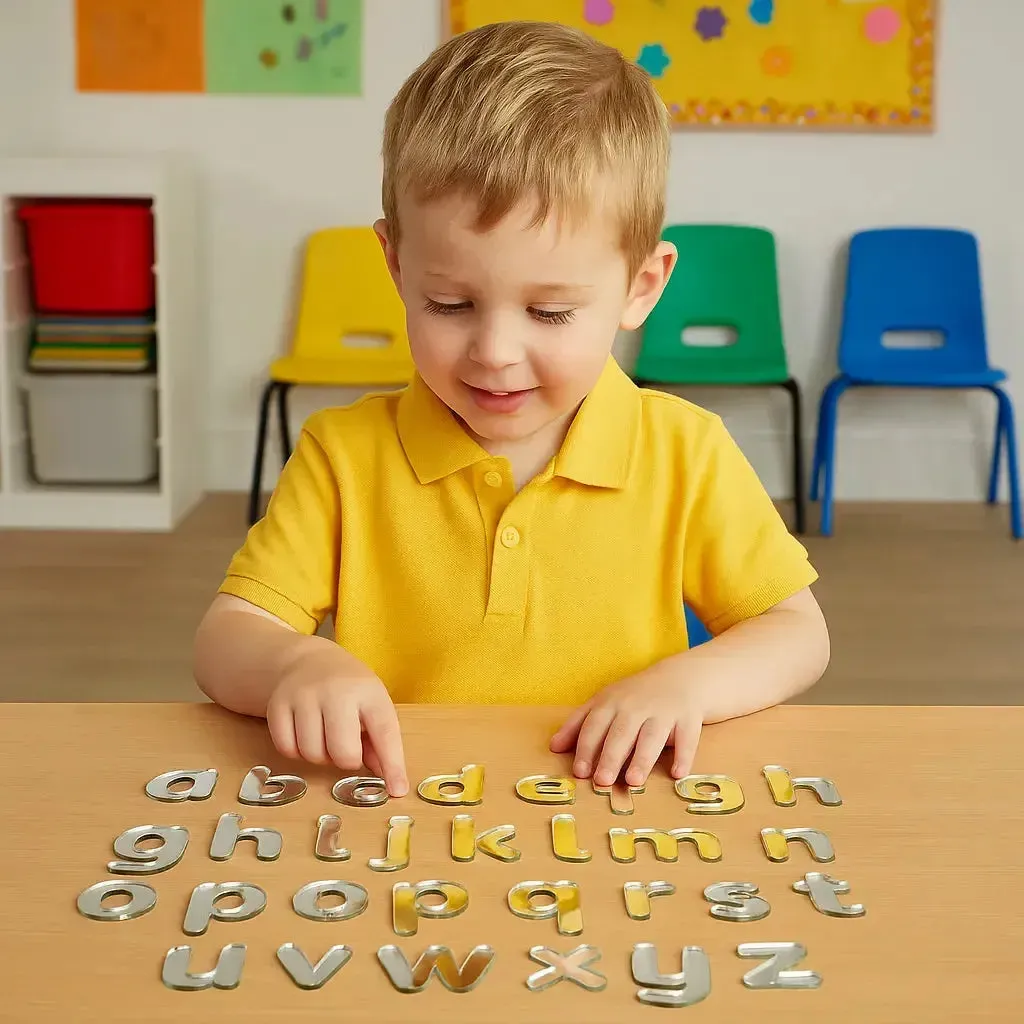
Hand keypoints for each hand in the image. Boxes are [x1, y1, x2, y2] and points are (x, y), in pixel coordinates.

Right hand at [266, 647, 407, 795]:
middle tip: (346, 749)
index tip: (396, 789)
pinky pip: (287, 749)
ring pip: (312, 754)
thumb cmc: (349, 690)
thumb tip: (392, 782)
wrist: (308, 660)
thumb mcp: (372, 706)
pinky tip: (305, 736)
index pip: (385, 733)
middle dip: (346, 761)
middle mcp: (336, 691)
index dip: (392, 765)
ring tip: (325, 739)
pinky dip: (296, 752)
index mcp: (369, 692)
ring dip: (320, 757)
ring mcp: (304, 696)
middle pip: (343, 751)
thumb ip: (381, 744)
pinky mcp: (278, 704)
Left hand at [549, 668, 703, 786]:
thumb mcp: (604, 703)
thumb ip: (579, 724)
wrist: (681, 677)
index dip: (586, 748)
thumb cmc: (635, 697)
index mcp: (612, 702)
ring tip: (633, 781)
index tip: (579, 771)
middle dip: (611, 756)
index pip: (595, 726)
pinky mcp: (689, 718)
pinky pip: (687, 739)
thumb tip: (554, 748)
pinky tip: (677, 774)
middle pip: (621, 733)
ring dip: (642, 759)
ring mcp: (664, 711)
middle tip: (602, 780)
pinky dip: (683, 756)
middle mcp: (637, 706)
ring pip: (652, 736)